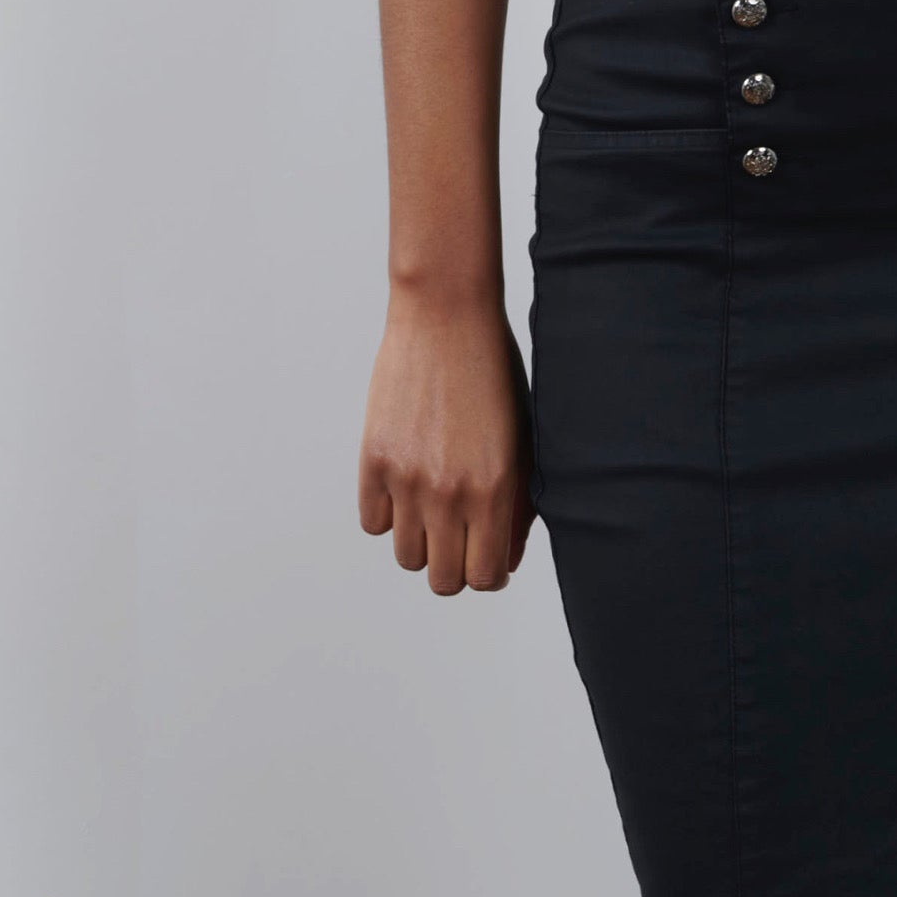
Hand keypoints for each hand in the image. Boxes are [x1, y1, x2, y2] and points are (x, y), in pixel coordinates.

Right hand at [360, 289, 532, 594]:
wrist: (446, 317)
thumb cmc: (494, 372)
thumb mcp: (522, 441)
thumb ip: (517, 505)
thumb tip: (502, 559)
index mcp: (496, 489)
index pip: (485, 577)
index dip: (488, 573)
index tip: (486, 555)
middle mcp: (450, 492)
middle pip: (444, 580)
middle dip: (454, 565)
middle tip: (459, 535)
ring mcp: (407, 478)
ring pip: (407, 556)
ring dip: (420, 540)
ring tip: (431, 505)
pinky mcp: (374, 459)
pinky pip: (373, 522)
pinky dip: (388, 513)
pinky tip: (404, 483)